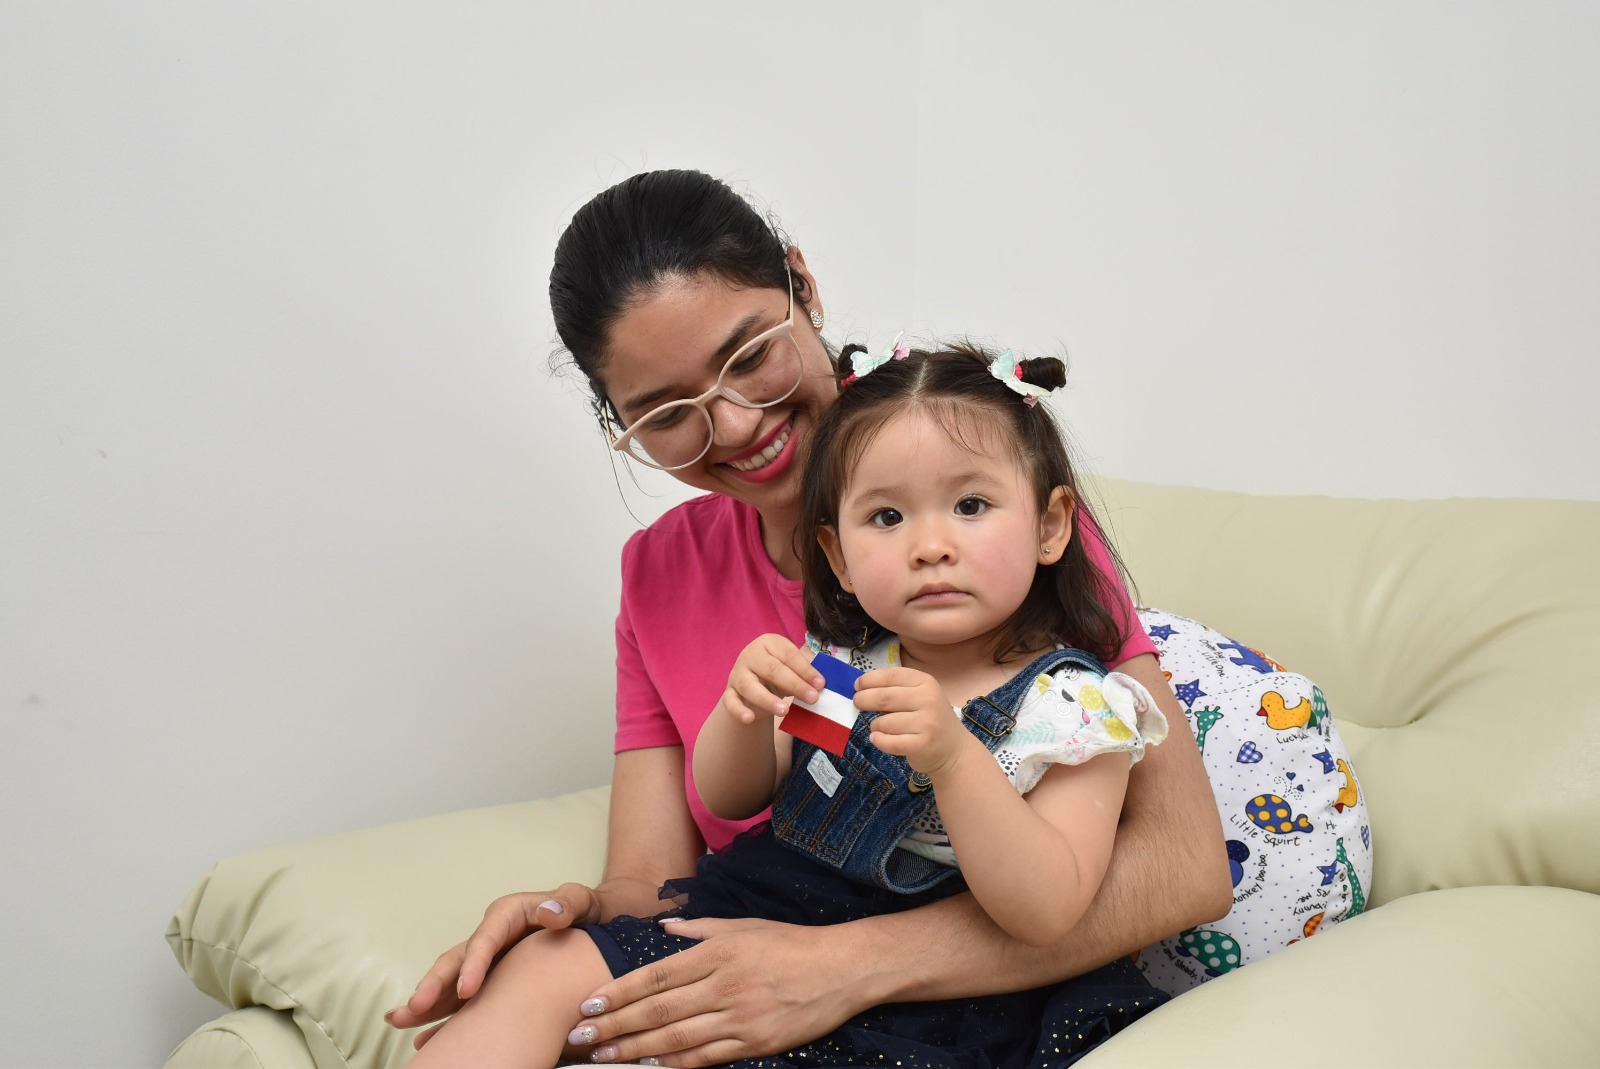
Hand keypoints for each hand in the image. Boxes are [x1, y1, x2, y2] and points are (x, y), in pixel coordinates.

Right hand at [384, 883, 600, 1040]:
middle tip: (414, 1009)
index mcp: (508, 915)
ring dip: (426, 1002)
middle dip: (434, 985)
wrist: (597, 926)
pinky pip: (462, 1001)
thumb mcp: (583, 900)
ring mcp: (488, 961)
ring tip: (400, 1022)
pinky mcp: (491, 982)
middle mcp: (491, 937)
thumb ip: (569, 902)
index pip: (485, 938)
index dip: (473, 964)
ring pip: (451, 982)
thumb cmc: (588, 911)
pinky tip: (424, 1039)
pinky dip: (443, 1018)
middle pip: (457, 960)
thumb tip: (549, 912)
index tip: (467, 991)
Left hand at [570, 916, 861, 1066]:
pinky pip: (706, 1057)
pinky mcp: (755, 1042)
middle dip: (614, 1025)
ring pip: (675, 1038)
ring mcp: (739, 1016)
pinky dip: (674, 1064)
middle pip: (657, 1010)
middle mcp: (723, 984)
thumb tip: (662, 929)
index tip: (589, 1003)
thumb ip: (699, 929)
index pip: (656, 976)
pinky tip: (649, 1067)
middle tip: (580, 1036)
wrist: (841, 969)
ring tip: (604, 1057)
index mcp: (717, 952)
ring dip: (634, 1049)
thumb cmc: (790, 943)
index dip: (618, 991)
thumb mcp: (744, 925)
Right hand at [719, 634, 822, 724]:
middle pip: (772, 669)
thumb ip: (803, 673)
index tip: (821, 684)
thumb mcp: (790, 669)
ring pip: (750, 686)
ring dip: (768, 699)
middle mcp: (750, 654)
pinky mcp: (729, 692)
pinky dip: (739, 711)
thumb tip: (820, 685)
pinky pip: (731, 702)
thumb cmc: (777, 674)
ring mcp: (737, 673)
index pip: (788, 655)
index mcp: (769, 643)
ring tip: (785, 710)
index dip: (805, 670)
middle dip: (794, 684)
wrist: (752, 688)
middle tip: (813, 698)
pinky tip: (749, 718)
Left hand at [854, 667, 972, 775]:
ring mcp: (927, 723)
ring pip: (884, 722)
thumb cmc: (929, 720)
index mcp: (926, 683)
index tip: (857, 685)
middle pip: (884, 697)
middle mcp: (928, 700)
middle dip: (864, 699)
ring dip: (875, 726)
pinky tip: (878, 739)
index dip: (869, 679)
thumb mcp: (920, 697)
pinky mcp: (922, 745)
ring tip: (880, 728)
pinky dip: (878, 741)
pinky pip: (888, 741)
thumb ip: (896, 690)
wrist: (954, 751)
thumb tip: (862, 688)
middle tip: (857, 703)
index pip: (891, 675)